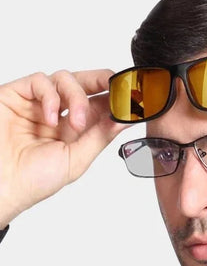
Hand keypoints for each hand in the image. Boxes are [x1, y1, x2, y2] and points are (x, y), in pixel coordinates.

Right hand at [0, 69, 126, 227]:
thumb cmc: (33, 180)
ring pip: (66, 79)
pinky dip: (50, 96)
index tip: (135, 98)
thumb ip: (100, 137)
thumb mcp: (76, 160)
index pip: (101, 105)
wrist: (0, 187)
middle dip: (105, 81)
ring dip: (77, 98)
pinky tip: (51, 118)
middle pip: (86, 84)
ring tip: (76, 123)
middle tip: (119, 86)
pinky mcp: (17, 95)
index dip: (117, 98)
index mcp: (77, 130)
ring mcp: (39, 103)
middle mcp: (60, 113)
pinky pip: (40, 81)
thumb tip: (125, 118)